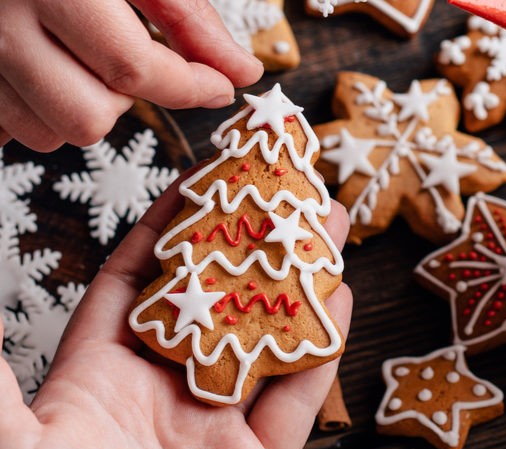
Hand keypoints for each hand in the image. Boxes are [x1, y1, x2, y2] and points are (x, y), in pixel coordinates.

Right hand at [0, 0, 262, 151]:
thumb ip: (188, 16)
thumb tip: (239, 72)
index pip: (132, 66)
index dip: (188, 86)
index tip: (218, 86)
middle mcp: (3, 21)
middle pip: (89, 115)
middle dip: (128, 100)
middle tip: (132, 60)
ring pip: (49, 132)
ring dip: (86, 108)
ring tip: (87, 60)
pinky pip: (10, 129)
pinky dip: (41, 113)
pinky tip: (52, 74)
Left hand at [0, 169, 351, 448]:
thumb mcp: (15, 440)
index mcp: (102, 379)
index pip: (137, 282)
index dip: (168, 227)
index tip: (199, 178)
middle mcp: (165, 395)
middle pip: (215, 298)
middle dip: (249, 240)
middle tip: (280, 189)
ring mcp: (217, 428)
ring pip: (265, 337)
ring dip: (297, 280)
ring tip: (324, 224)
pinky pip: (296, 396)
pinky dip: (320, 347)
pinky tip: (335, 297)